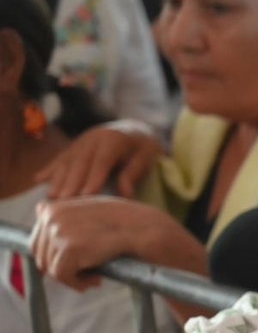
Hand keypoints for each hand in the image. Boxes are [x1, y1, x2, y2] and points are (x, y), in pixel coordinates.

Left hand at [30, 197, 160, 288]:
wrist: (146, 229)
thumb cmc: (125, 223)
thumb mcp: (91, 210)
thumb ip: (67, 216)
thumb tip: (40, 225)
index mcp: (52, 208)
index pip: (37, 242)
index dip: (55, 257)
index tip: (80, 261)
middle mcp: (51, 216)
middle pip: (40, 256)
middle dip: (63, 267)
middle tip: (89, 272)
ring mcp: (58, 230)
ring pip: (50, 268)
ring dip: (72, 277)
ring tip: (95, 276)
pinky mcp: (69, 248)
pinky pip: (61, 276)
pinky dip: (78, 283)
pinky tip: (97, 279)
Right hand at [36, 119, 162, 198]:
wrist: (135, 130)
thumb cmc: (142, 148)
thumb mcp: (145, 158)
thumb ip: (133, 174)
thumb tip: (125, 194)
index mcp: (113, 140)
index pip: (102, 160)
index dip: (94, 177)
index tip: (86, 195)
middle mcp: (93, 138)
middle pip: (80, 162)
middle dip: (71, 182)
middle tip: (64, 202)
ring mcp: (81, 141)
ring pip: (67, 161)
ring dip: (58, 179)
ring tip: (52, 197)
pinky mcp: (74, 146)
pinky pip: (60, 158)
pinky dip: (49, 169)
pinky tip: (37, 180)